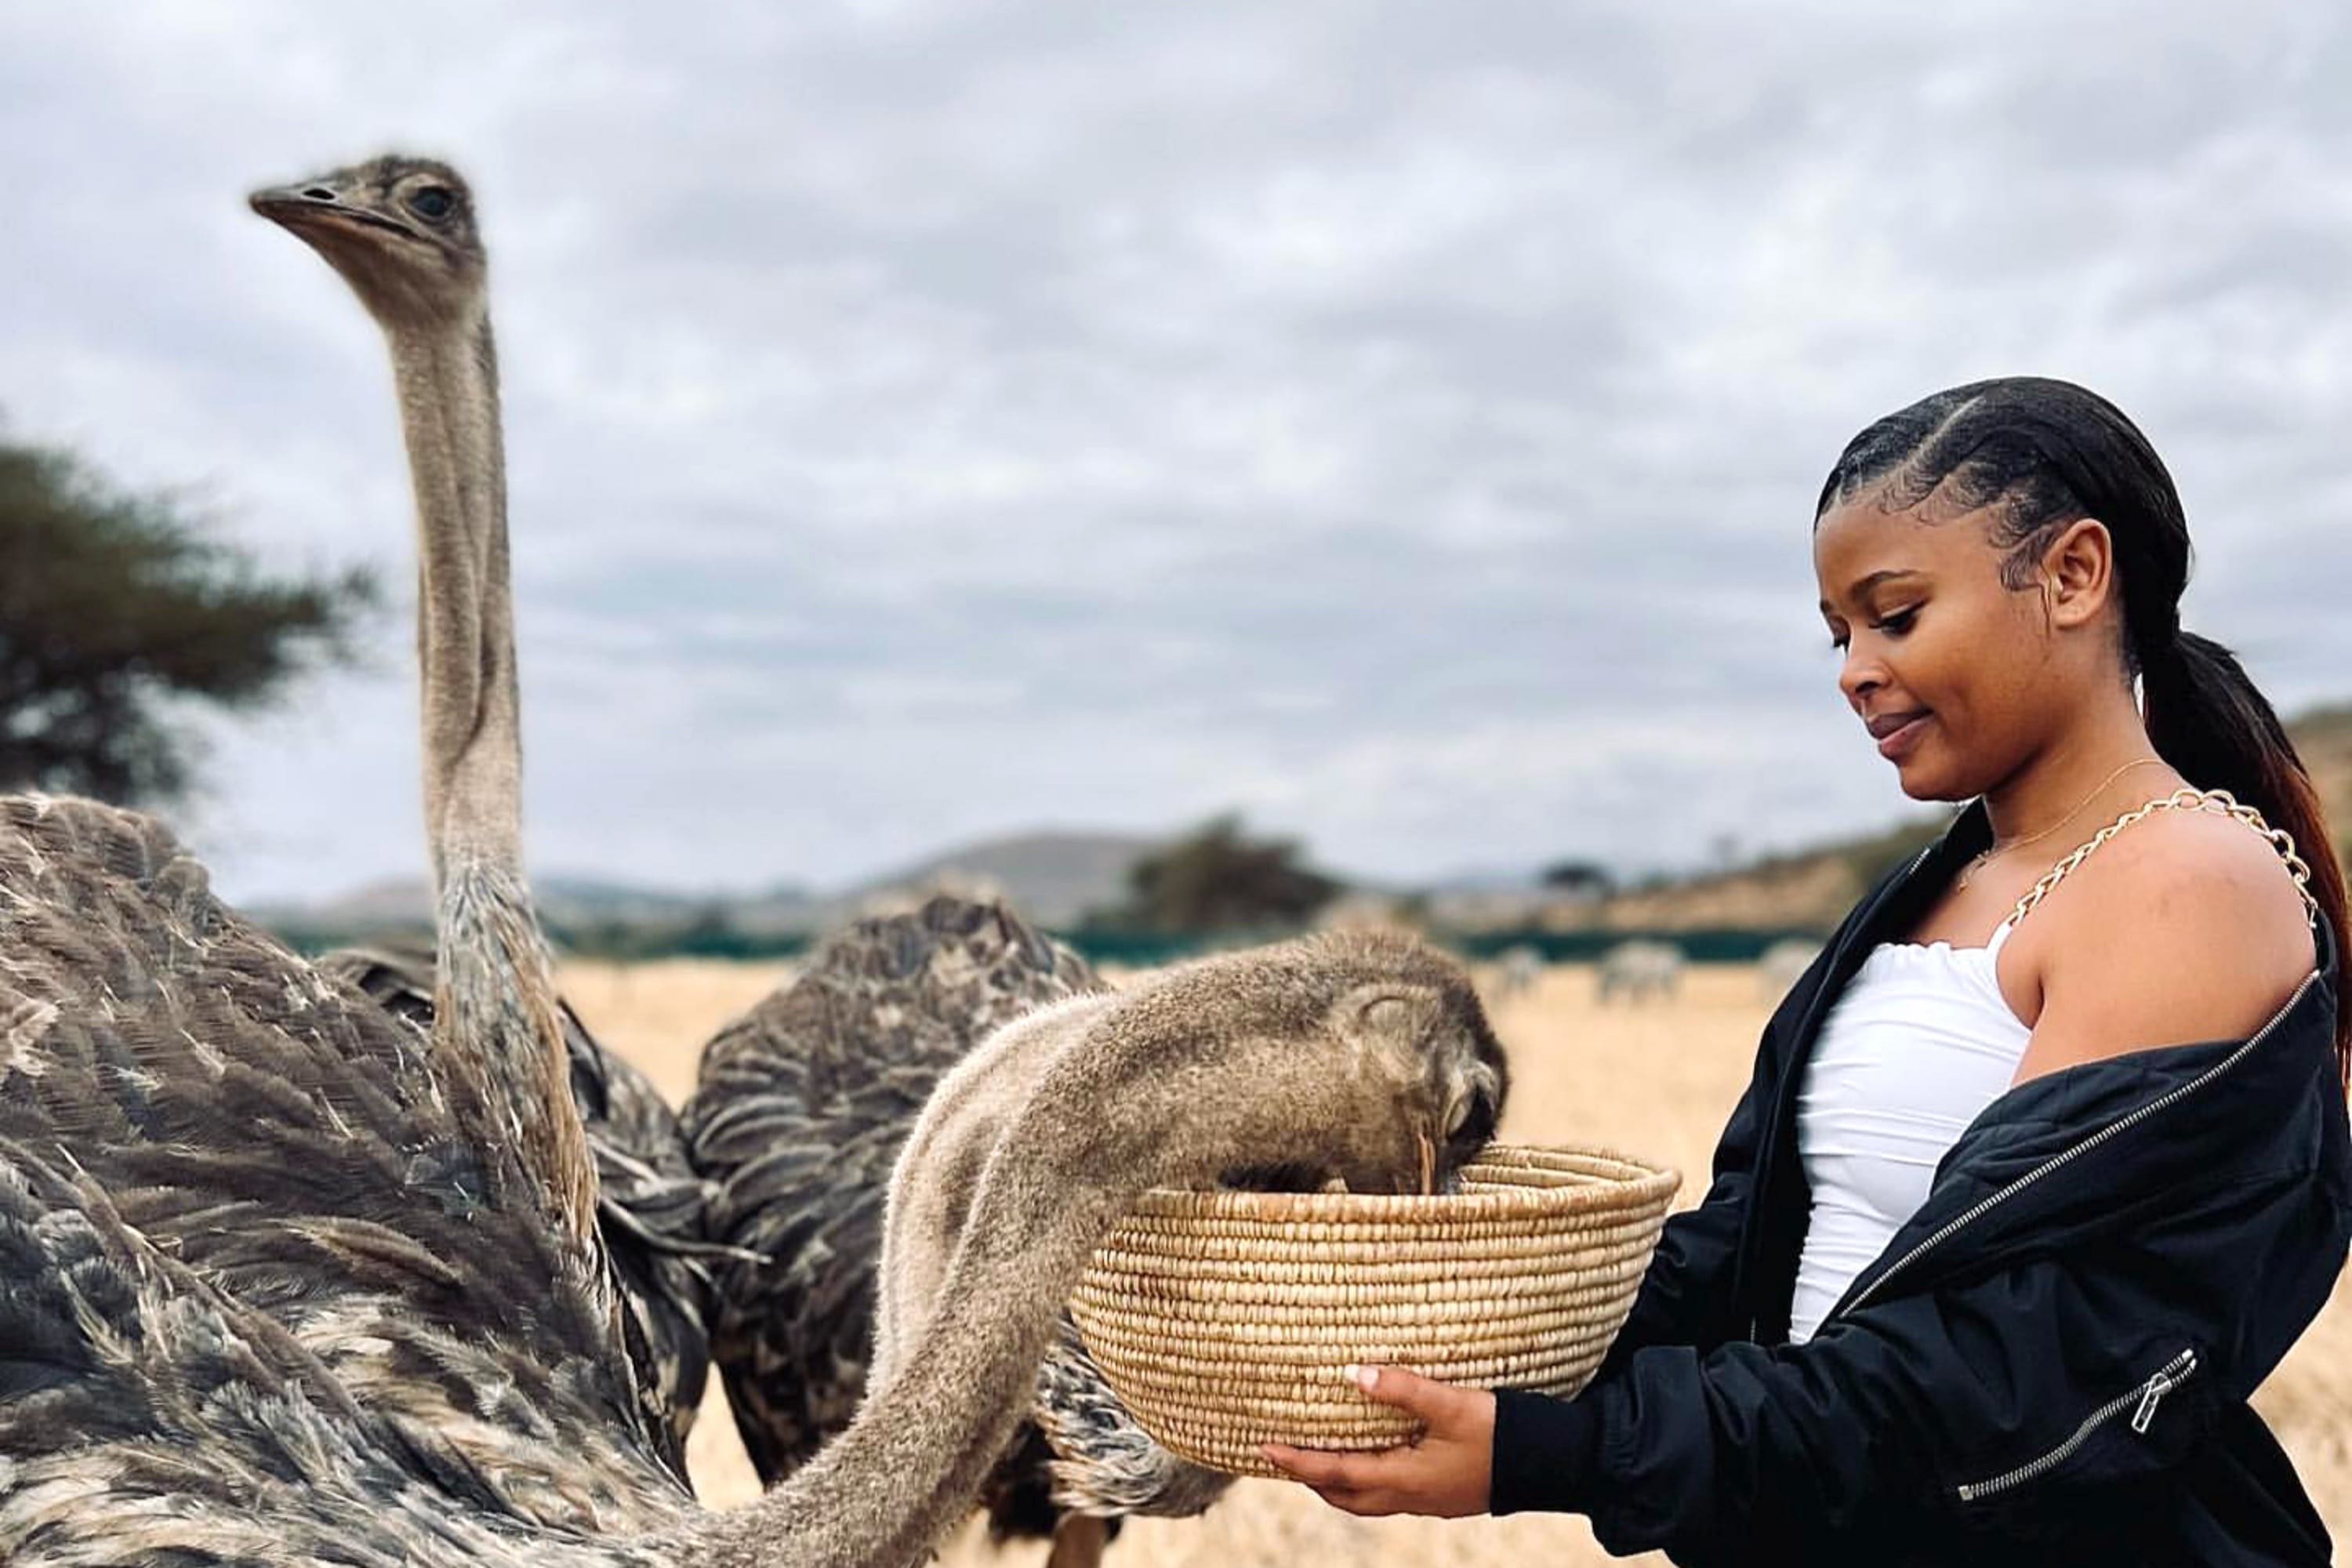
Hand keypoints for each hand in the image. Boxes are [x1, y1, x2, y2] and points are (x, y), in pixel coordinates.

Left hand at [1260, 1364, 1494, 1518]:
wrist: (1549, 1466)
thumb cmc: (1502, 1434)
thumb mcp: (1452, 1405)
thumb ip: (1403, 1388)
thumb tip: (1353, 1374)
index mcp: (1404, 1479)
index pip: (1335, 1473)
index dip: (1297, 1462)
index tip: (1264, 1447)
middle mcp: (1409, 1496)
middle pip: (1343, 1496)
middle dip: (1309, 1478)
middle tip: (1282, 1455)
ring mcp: (1426, 1499)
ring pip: (1365, 1499)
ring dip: (1335, 1482)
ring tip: (1316, 1457)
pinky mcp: (1440, 1494)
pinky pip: (1386, 1492)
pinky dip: (1363, 1479)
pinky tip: (1369, 1457)